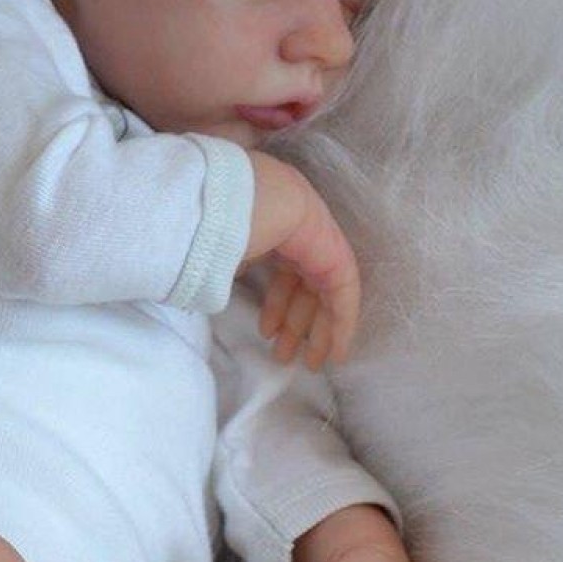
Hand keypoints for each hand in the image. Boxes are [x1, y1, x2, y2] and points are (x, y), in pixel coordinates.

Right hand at [244, 152, 359, 366]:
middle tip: (283, 356)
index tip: (267, 333)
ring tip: (306, 363)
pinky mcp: (336, 254)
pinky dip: (342, 324)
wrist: (238, 198)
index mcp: (274, 225)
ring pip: (326, 292)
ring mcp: (320, 240)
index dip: (276, 306)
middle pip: (305, 286)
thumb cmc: (217, 221)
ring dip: (316, 330)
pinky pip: (345, 293)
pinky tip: (336, 353)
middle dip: (294, 324)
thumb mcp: (223, 250)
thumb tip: (234, 282)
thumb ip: (235, 266)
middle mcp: (301, 231)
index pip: (283, 272)